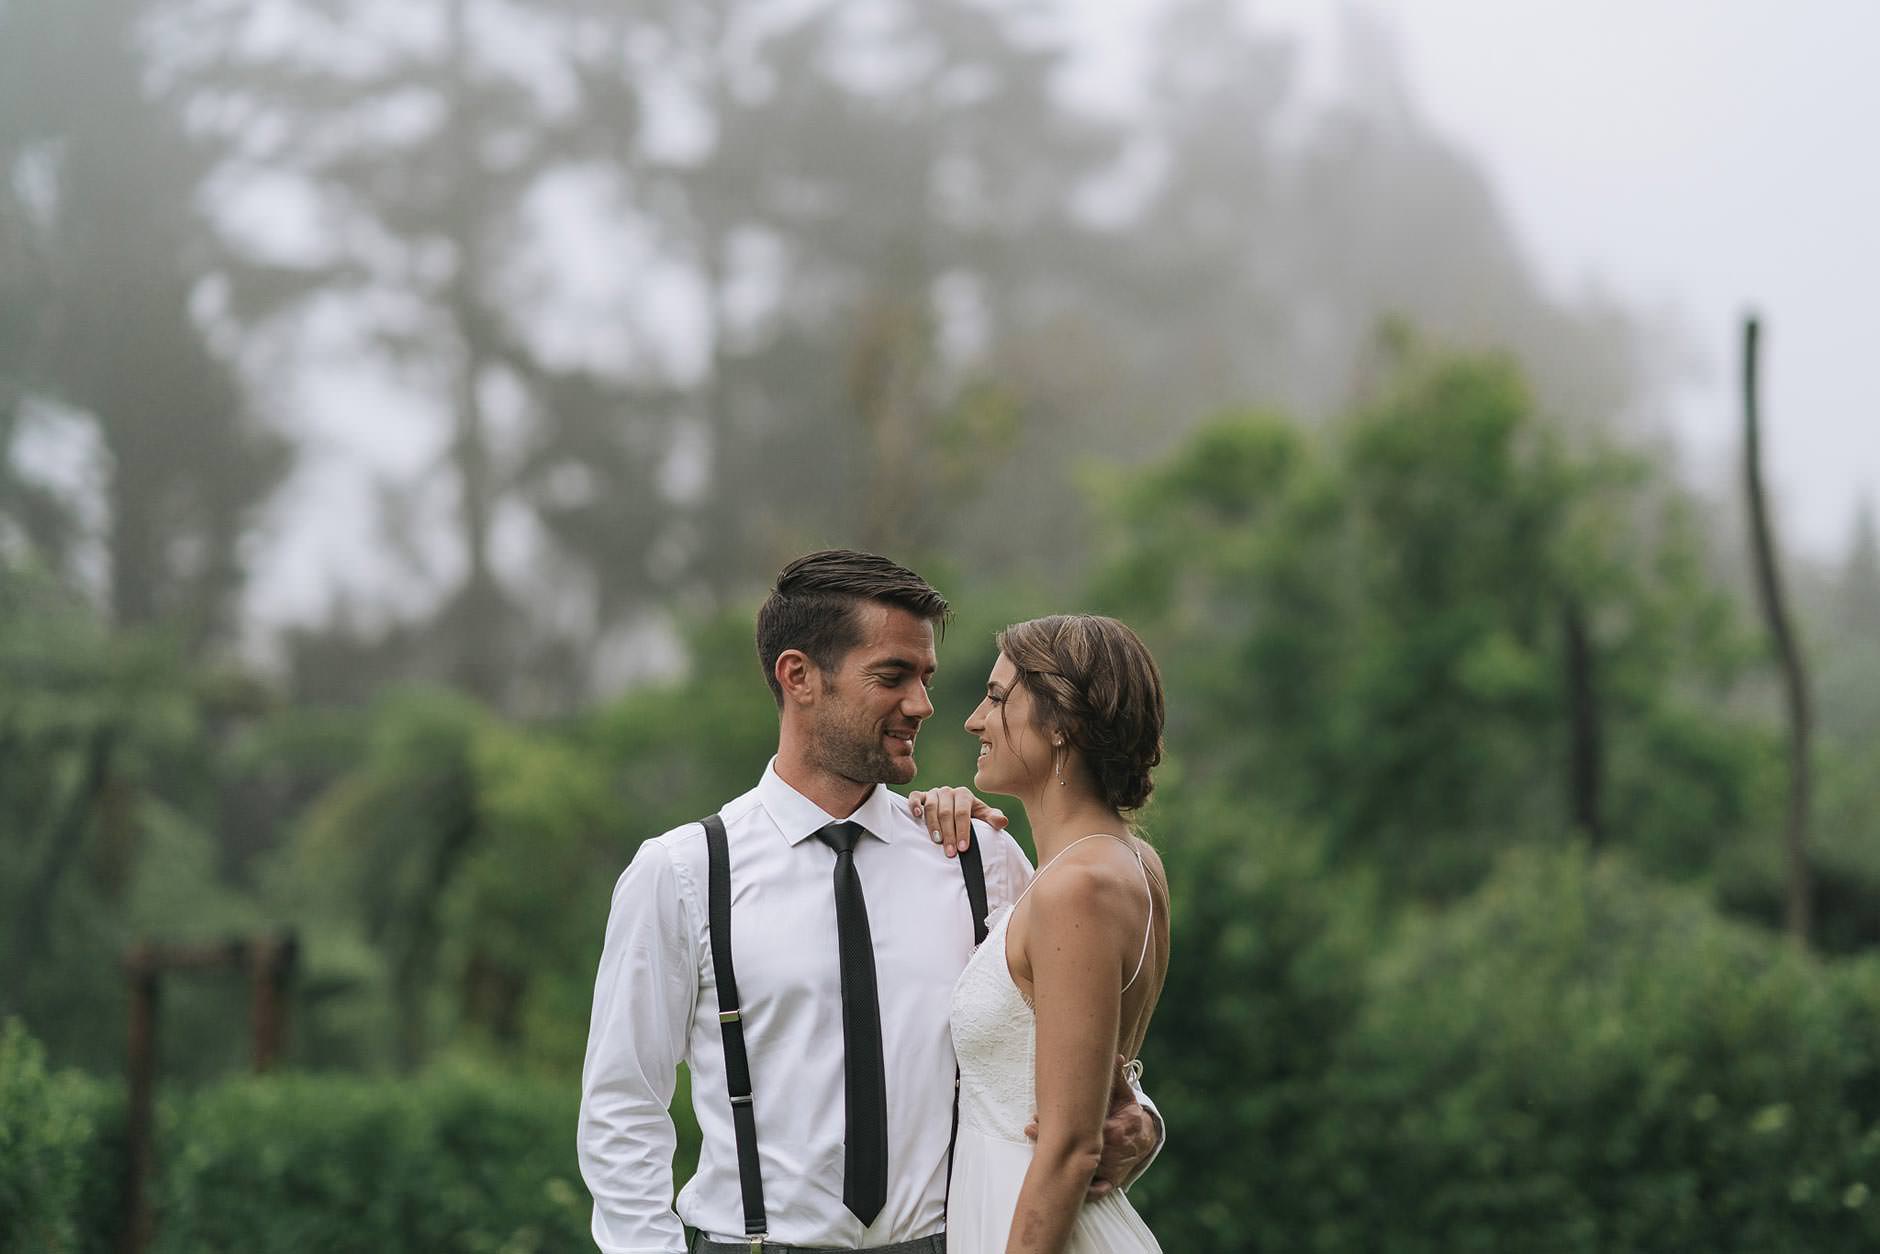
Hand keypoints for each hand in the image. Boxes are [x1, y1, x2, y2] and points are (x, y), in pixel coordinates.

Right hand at [907, 785, 1006, 857]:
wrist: (957, 812)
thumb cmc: (971, 817)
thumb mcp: (984, 818)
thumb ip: (993, 818)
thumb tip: (1002, 821)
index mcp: (964, 794)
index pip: (963, 813)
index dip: (963, 831)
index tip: (963, 848)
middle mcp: (949, 791)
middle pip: (946, 812)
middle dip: (949, 834)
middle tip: (950, 853)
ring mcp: (934, 793)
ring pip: (931, 807)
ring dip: (933, 826)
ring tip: (937, 842)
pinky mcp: (921, 796)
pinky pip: (915, 797)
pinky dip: (914, 804)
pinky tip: (916, 815)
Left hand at [1025, 1056, 1153, 1199]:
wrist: (1142, 1139)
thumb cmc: (1126, 1113)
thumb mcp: (1123, 1095)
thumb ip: (1117, 1078)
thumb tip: (1116, 1056)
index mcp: (1119, 1130)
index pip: (1092, 1128)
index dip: (1068, 1124)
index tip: (1043, 1114)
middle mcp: (1116, 1152)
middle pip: (1082, 1150)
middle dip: (1054, 1141)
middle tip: (1031, 1128)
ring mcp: (1113, 1169)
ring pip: (1083, 1170)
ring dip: (1059, 1162)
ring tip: (1035, 1148)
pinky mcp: (1110, 1182)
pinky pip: (1092, 1190)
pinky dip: (1077, 1188)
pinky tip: (1055, 1179)